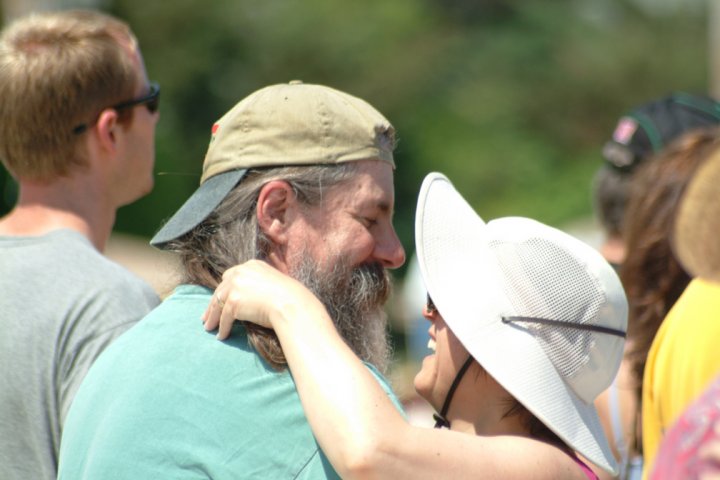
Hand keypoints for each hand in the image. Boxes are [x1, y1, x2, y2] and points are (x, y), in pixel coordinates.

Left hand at [202, 260, 319, 339]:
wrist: (292, 304)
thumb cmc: (291, 297)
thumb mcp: (276, 282)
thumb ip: (263, 284)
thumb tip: (257, 297)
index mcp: (252, 265)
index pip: (231, 276)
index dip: (225, 289)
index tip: (221, 298)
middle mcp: (241, 272)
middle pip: (221, 289)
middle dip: (213, 303)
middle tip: (208, 315)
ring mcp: (236, 286)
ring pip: (218, 303)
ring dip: (213, 317)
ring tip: (209, 327)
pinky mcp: (233, 302)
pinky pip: (224, 318)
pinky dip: (222, 328)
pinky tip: (222, 336)